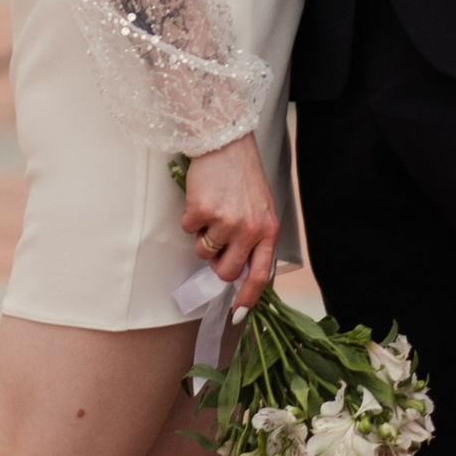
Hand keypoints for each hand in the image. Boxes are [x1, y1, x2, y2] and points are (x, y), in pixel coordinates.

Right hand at [180, 134, 277, 310]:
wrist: (226, 141)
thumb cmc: (243, 175)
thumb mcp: (262, 207)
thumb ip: (255, 238)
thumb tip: (239, 271)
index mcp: (268, 230)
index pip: (259, 275)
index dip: (247, 298)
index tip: (237, 313)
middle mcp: (249, 229)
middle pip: (225, 271)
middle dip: (216, 262)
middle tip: (215, 240)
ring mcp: (225, 221)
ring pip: (203, 251)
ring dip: (202, 236)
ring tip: (211, 210)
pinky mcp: (202, 211)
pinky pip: (188, 229)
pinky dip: (190, 217)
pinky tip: (201, 197)